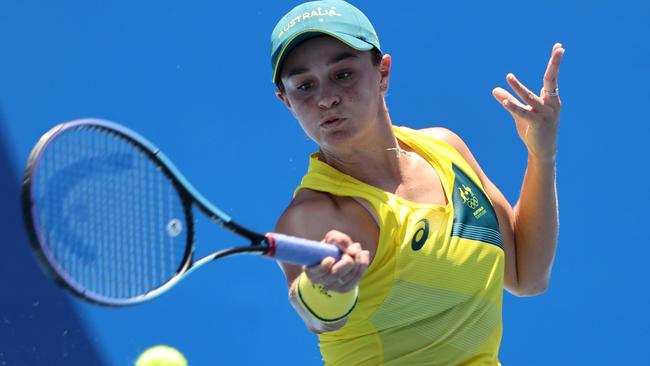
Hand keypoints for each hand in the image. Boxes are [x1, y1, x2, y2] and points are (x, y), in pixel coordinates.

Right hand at [304, 230, 369, 292]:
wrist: (340, 256)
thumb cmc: (332, 247)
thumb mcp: (331, 239)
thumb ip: (337, 239)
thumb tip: (351, 251)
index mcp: (312, 270)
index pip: (315, 273)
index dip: (323, 267)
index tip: (330, 259)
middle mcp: (322, 281)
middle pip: (336, 274)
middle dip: (346, 261)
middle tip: (349, 251)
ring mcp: (335, 286)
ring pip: (349, 275)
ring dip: (357, 260)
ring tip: (357, 248)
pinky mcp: (347, 287)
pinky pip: (358, 277)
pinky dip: (363, 263)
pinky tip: (364, 254)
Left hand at [492, 43, 564, 161]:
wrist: (542, 150)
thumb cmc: (534, 130)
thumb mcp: (520, 113)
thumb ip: (509, 100)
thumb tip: (494, 90)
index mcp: (550, 99)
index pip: (551, 77)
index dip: (555, 62)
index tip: (559, 47)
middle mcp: (551, 103)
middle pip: (551, 80)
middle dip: (555, 64)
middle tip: (560, 49)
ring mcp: (545, 113)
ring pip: (530, 97)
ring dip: (518, 87)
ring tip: (508, 76)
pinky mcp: (537, 123)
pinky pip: (522, 112)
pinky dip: (512, 106)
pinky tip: (503, 100)